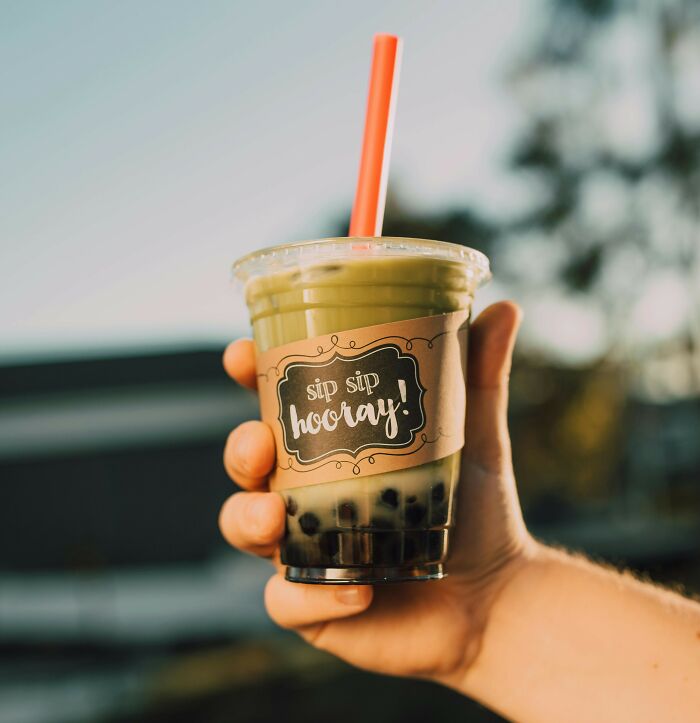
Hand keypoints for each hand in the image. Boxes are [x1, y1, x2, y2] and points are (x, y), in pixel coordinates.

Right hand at [219, 301, 532, 682]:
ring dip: (248, 518)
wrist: (495, 596)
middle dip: (240, 448)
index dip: (250, 377)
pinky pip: (288, 601)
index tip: (241, 356)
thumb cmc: (475, 512)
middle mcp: (306, 494)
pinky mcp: (315, 604)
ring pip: (245, 527)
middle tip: (260, 444)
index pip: (277, 406)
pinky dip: (313, 597)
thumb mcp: (474, 438)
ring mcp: (304, 549)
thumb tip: (504, 307)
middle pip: (248, 464)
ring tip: (277, 517)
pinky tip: (357, 590)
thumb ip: (481, 377)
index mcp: (331, 449)